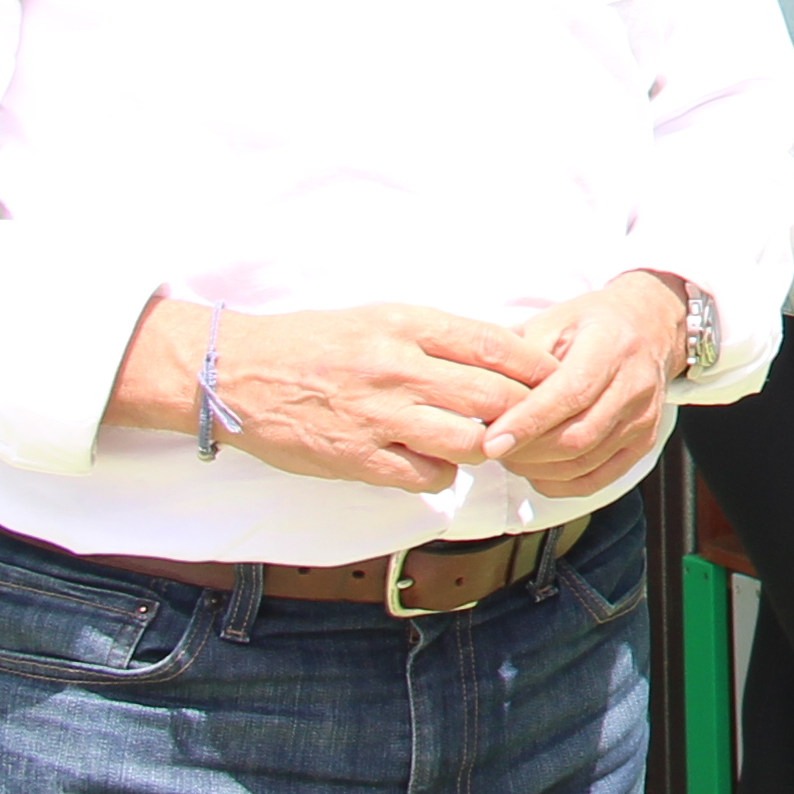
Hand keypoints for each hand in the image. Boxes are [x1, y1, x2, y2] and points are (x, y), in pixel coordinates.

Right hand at [135, 302, 550, 491]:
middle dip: (523, 412)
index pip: (497, 345)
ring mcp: (378, 415)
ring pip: (467, 440)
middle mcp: (397, 368)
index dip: (536, 366)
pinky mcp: (356, 457)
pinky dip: (442, 474)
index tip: (556, 377)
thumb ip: (440, 336)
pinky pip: (425, 476)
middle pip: (493, 396)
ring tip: (482, 443)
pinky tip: (435, 464)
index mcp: (408, 325)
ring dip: (484, 446)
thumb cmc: (318, 342)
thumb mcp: (383, 317)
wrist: (237, 373)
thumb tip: (504, 352)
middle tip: (533, 420)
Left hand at [479, 271, 693, 494]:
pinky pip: (595, 480)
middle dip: (525, 451)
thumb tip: (483, 394)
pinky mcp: (641, 443)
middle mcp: (635, 385)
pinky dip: (558, 483)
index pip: (570, 393)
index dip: (528, 422)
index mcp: (611, 346)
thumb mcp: (553, 320)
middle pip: (577, 436)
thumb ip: (520, 355)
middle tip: (492, 446)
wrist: (649, 328)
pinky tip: (536, 469)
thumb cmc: (593, 324)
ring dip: (536, 468)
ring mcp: (642, 418)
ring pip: (582, 463)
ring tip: (510, 454)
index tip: (490, 440)